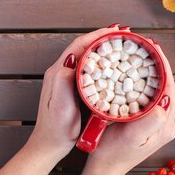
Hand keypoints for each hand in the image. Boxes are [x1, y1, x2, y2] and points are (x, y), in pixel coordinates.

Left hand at [27, 26, 130, 161]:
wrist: (49, 144)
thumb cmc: (56, 128)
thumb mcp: (60, 106)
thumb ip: (62, 83)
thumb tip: (69, 60)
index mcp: (58, 72)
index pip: (79, 45)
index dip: (97, 35)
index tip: (116, 30)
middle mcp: (61, 72)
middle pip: (84, 47)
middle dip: (103, 38)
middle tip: (124, 35)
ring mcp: (66, 79)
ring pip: (87, 56)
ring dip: (104, 49)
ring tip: (123, 45)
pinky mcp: (71, 87)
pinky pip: (89, 68)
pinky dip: (102, 63)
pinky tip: (114, 66)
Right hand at [86, 39, 174, 174]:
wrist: (103, 170)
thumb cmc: (113, 153)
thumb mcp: (132, 137)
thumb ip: (150, 120)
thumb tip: (166, 101)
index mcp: (165, 124)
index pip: (170, 87)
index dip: (163, 65)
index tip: (153, 47)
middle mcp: (165, 121)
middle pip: (165, 86)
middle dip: (157, 65)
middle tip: (145, 46)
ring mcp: (156, 122)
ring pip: (157, 89)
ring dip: (150, 71)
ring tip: (139, 54)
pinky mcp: (146, 122)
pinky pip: (148, 96)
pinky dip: (142, 81)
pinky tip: (132, 73)